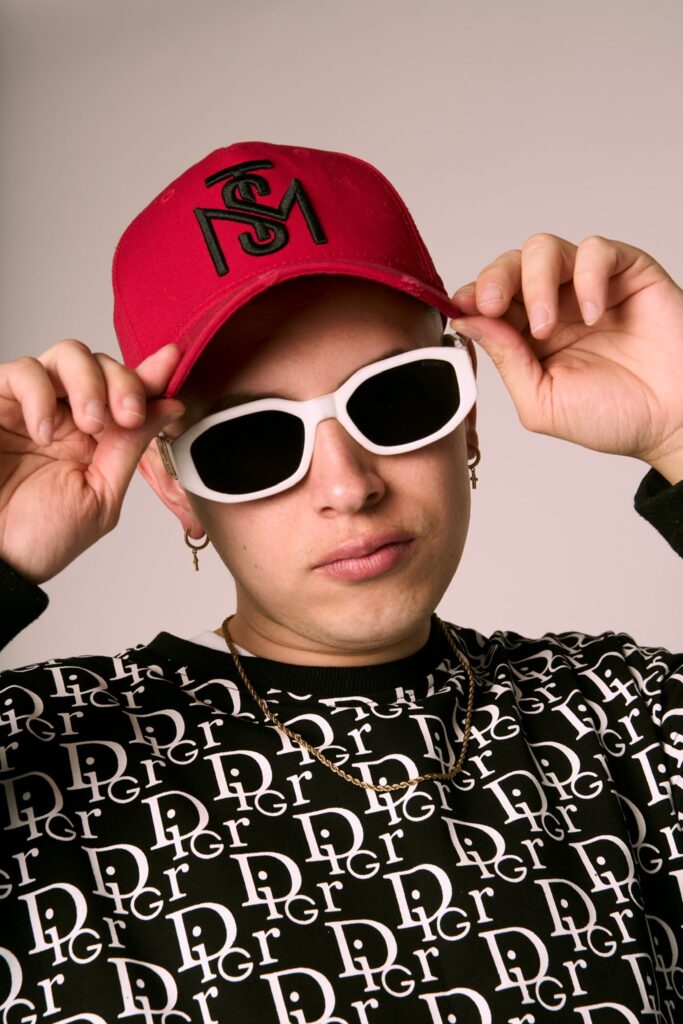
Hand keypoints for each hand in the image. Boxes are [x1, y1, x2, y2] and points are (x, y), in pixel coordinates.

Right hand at [0, 340, 184, 583]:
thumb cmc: (40, 538)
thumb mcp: (100, 495)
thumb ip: (130, 448)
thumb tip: (168, 406)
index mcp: (96, 439)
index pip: (127, 392)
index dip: (151, 374)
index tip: (172, 361)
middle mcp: (65, 415)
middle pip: (102, 364)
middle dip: (123, 382)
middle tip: (128, 415)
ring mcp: (31, 405)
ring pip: (68, 355)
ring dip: (90, 383)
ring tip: (90, 424)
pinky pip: (23, 371)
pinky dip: (40, 394)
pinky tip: (44, 431)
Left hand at [451, 234, 682, 482]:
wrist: (674, 421)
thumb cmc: (614, 418)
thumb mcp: (542, 402)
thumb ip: (506, 360)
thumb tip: (467, 322)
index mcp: (527, 336)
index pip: (489, 299)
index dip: (472, 296)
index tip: (462, 306)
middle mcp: (553, 305)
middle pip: (510, 264)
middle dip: (493, 279)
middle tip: (494, 305)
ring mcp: (588, 287)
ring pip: (544, 249)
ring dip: (535, 281)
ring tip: (546, 325)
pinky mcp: (627, 272)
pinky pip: (596, 250)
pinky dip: (586, 276)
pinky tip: (591, 312)